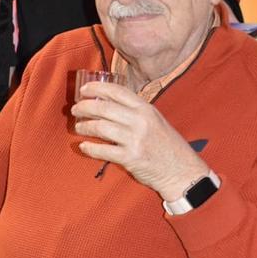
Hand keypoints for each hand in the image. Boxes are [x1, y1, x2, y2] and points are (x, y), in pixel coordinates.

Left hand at [71, 82, 208, 200]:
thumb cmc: (165, 143)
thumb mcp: (154, 119)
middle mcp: (140, 121)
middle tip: (75, 109)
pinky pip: (103, 150)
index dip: (97, 88)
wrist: (181, 170)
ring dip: (85, 126)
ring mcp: (134, 139)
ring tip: (78, 126)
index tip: (84, 89)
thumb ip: (134, 110)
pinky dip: (90, 148)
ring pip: (101, 128)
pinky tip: (84, 146)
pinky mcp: (130, 158)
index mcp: (145, 108)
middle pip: (104, 108)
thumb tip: (107, 101)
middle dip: (85, 107)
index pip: (117, 91)